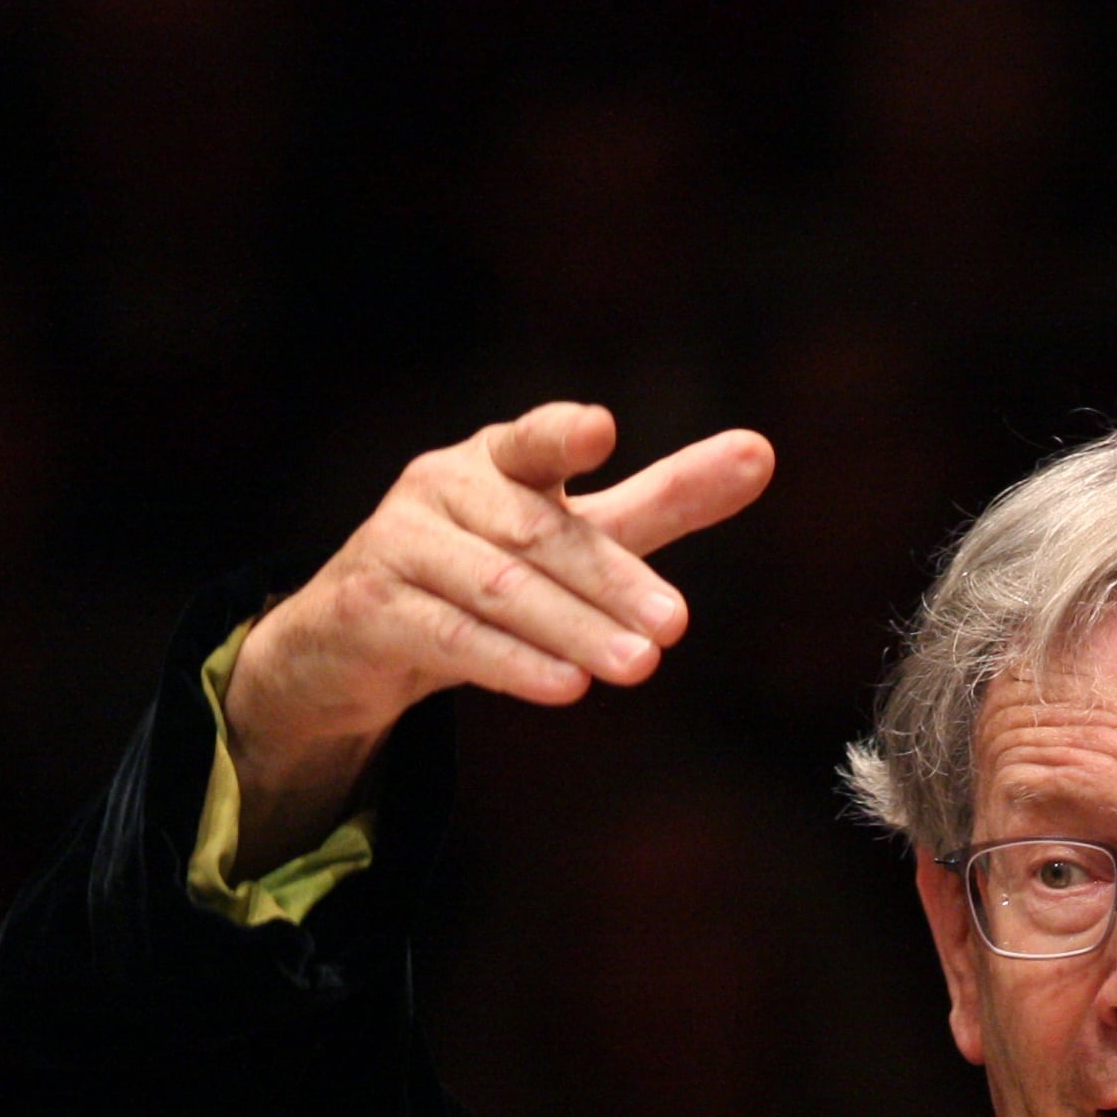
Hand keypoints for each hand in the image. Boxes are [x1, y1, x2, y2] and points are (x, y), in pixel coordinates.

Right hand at [223, 404, 775, 863]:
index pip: (535, 441)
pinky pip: (449, 636)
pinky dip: (510, 663)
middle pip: (536, 534)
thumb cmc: (485, 567)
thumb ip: (664, 498)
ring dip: (573, 629)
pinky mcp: (370, 610)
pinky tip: (564, 687)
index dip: (562, 434)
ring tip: (638, 667)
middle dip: (610, 581)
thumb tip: (762, 453)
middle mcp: (442, 487)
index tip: (601, 429)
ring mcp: (398, 545)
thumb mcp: (578, 532)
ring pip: (498, 590)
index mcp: (497, 458)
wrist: (354, 638)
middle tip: (674, 626)